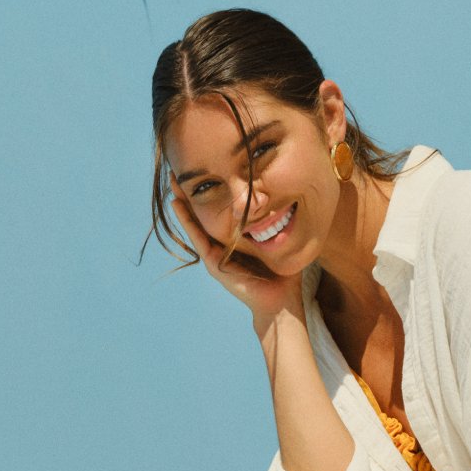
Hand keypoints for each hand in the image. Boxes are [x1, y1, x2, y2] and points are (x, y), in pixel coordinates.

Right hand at [168, 181, 304, 324]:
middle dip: (195, 192)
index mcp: (238, 240)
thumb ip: (282, 222)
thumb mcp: (283, 241)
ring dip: (184, 201)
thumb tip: (296, 196)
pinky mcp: (214, 264)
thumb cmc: (285, 276)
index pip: (223, 211)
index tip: (210, 167)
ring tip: (174, 180)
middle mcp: (223, 246)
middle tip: (183, 167)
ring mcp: (216, 255)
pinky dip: (188, 220)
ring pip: (196, 223)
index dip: (215, 191)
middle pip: (205, 213)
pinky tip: (178, 203)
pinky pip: (198, 237)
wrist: (281, 304)